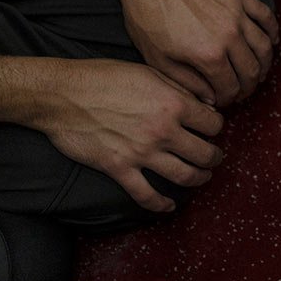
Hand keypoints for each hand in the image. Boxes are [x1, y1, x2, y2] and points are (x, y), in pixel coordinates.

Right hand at [31, 59, 225, 211]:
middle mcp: (163, 131)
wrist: (62, 94)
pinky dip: (160, 205)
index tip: (213, 129)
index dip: (217, 127)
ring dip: (199, 179)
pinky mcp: (119, 168)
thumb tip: (205, 104)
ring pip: (184, 176)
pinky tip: (168, 207)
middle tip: (216, 157)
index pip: (213, 124)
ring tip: (203, 176)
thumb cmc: (105, 77)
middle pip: (204, 153)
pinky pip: (146, 194)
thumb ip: (179, 90)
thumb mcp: (150, 73)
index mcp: (174, 104)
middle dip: (214, 157)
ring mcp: (141, 153)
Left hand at [115, 0, 277, 106]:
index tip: (225, 100)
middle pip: (252, 69)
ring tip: (259, 71)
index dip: (229, 98)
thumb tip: (209, 99)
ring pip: (264, 46)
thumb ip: (187, 82)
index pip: (230, 86)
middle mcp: (229, 36)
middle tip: (243, 91)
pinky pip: (266, 15)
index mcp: (208, 55)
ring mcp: (237, 14)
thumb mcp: (158, 58)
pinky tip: (272, 40)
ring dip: (265, 63)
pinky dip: (274, 30)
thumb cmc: (147, 17)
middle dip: (249, 86)